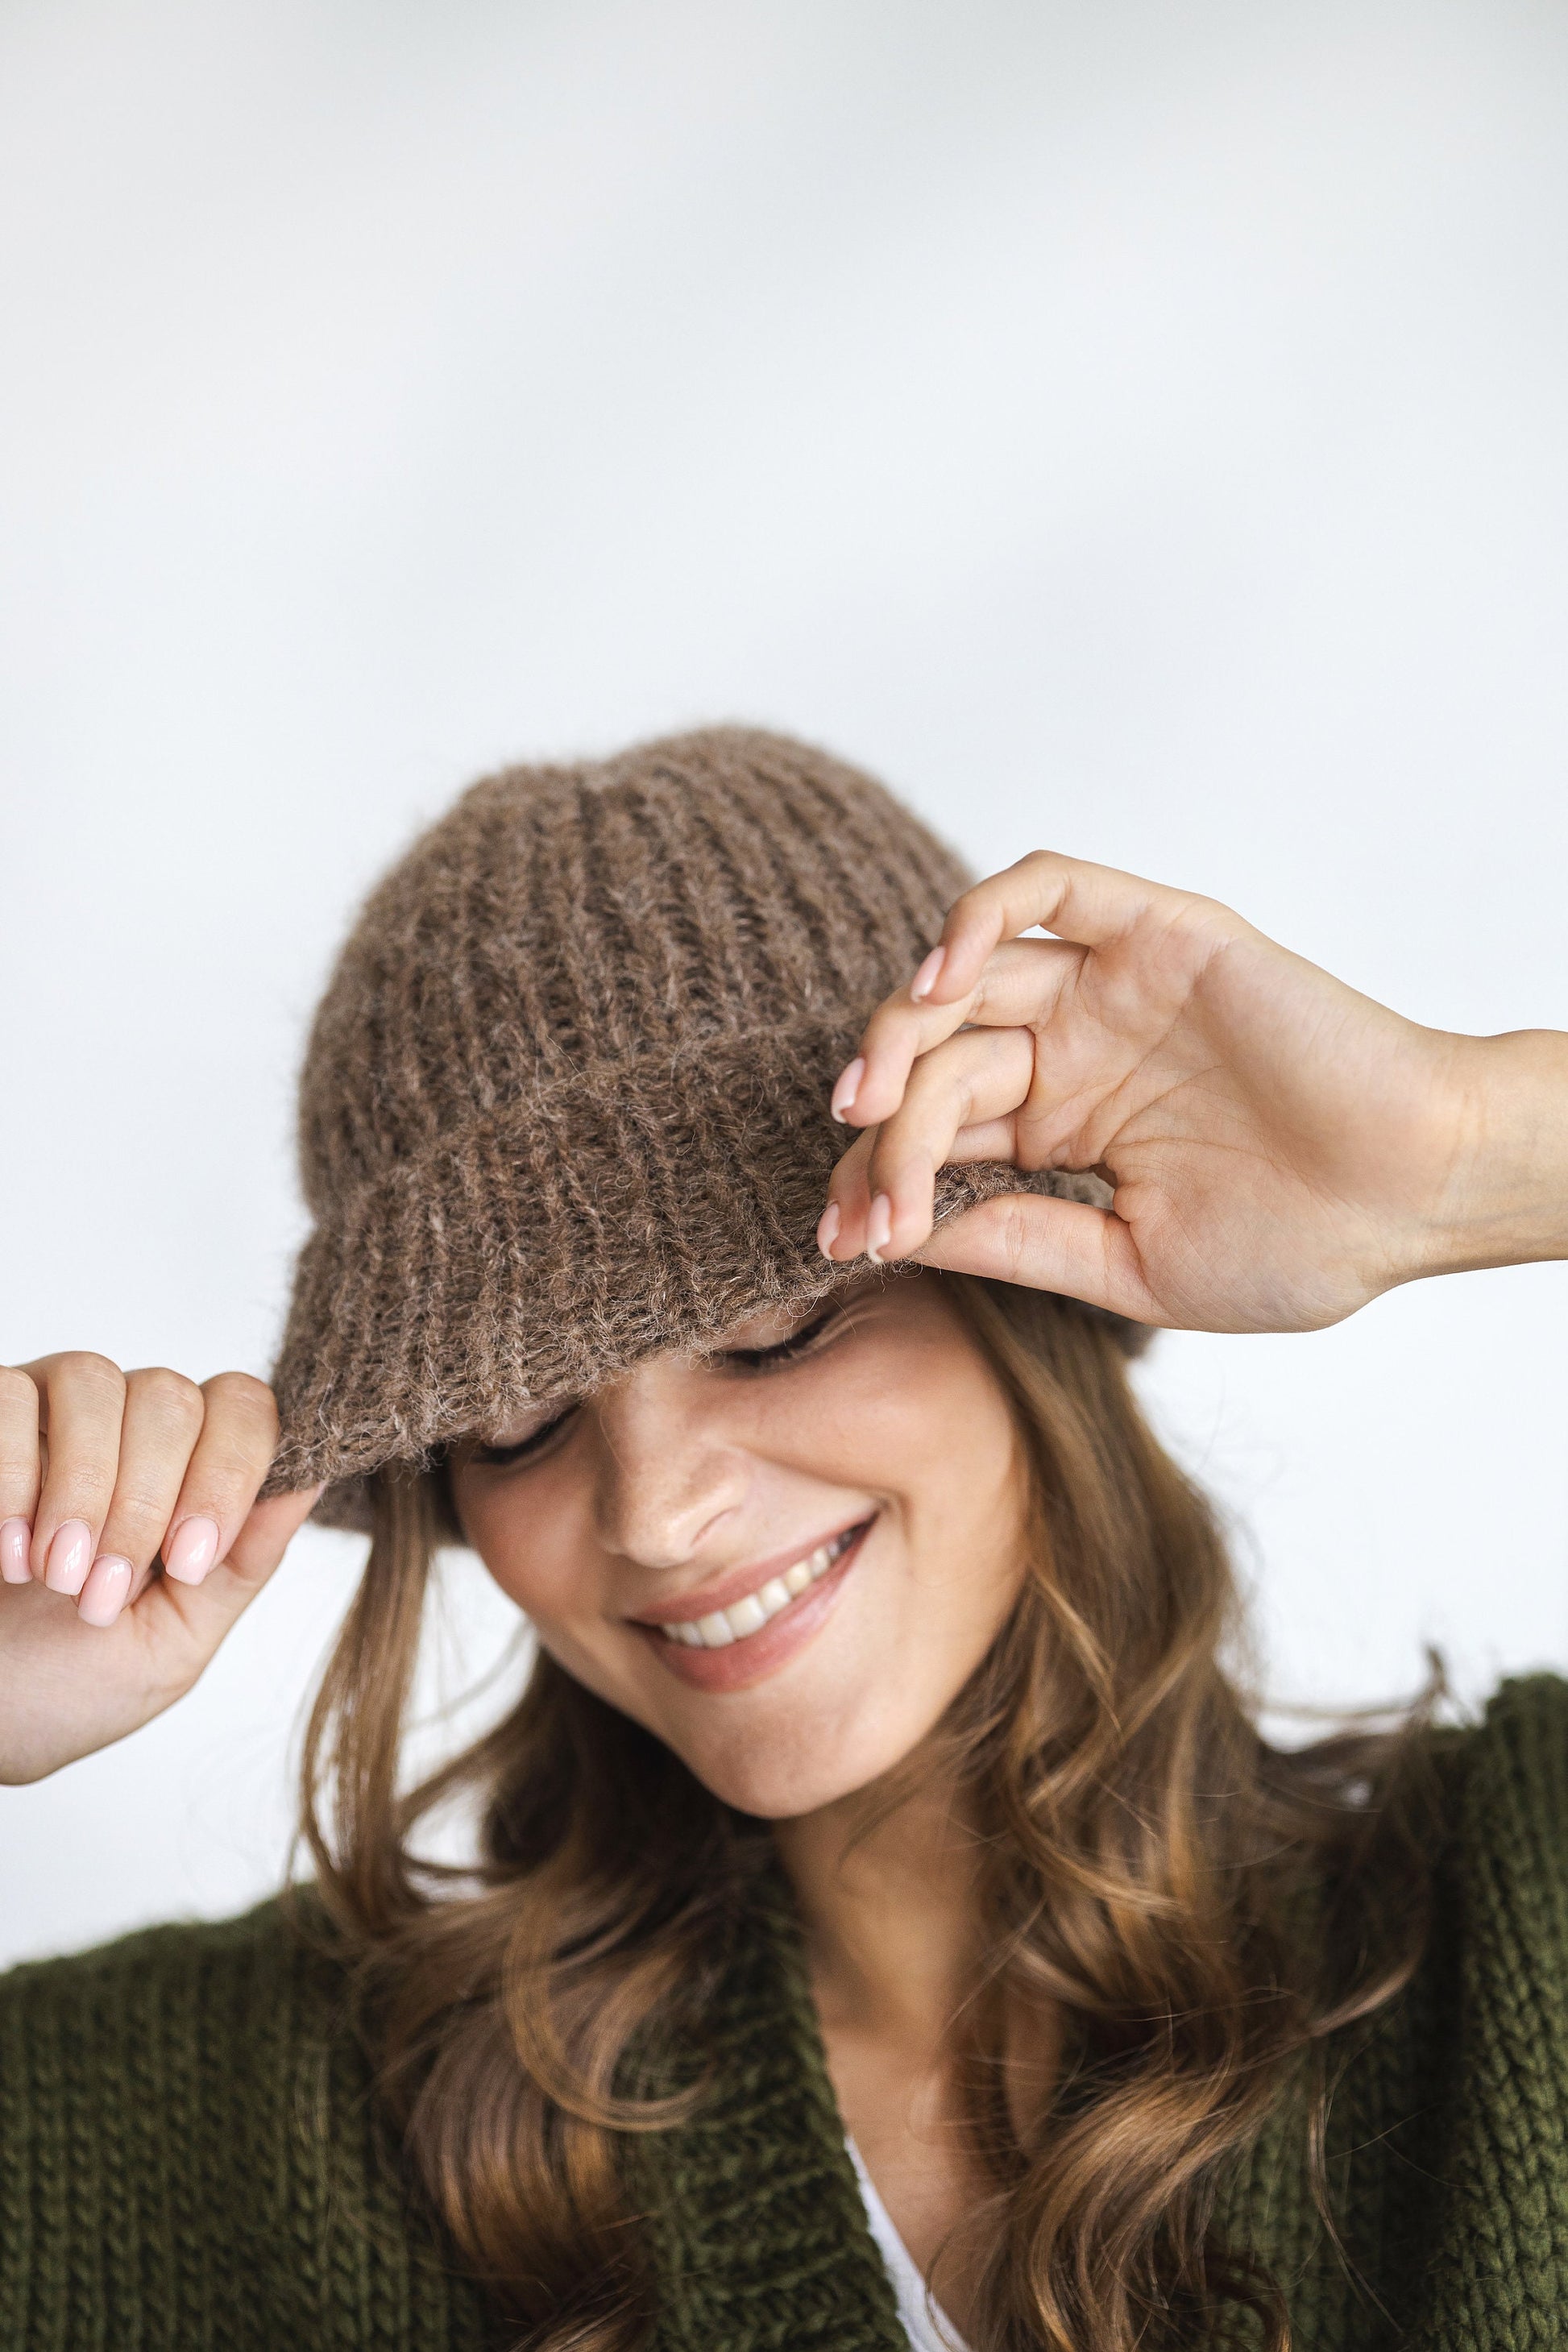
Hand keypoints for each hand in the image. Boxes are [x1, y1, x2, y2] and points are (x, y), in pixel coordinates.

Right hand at [0, 1354, 319, 1782]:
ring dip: (83, 1488)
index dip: (228, 1474)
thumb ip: (245, 1562)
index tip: (190, 1563)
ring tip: (55, 1578)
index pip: (244, 1408)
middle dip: (146, 1502)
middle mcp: (128, 1424)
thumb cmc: (68, 1683)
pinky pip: (11, 1397)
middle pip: (171, 1396)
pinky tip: (12, 1551)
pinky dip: (15, 1474)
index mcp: (192, 1469)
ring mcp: (52, 1411)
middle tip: (102, 1592)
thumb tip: (313, 1476)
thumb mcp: (175, 1640)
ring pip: (95, 1380)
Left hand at [819, 852, 1567, 1333]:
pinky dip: (976, 916)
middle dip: (880, 1129)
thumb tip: (896, 1236)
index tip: (846, 1242)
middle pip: (936, 1061)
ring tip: (870, 1102)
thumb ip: (1017, 1240)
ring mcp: (1109, 989)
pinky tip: (940, 983)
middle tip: (861, 1194)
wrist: (1419, 1193)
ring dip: (898, 1032)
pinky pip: (1046, 886)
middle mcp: (1073, 1051)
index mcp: (1063, 1131)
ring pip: (966, 978)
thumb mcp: (1127, 1268)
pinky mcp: (1155, 931)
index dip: (879, 1181)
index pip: (938, 1135)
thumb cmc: (1302, 1243)